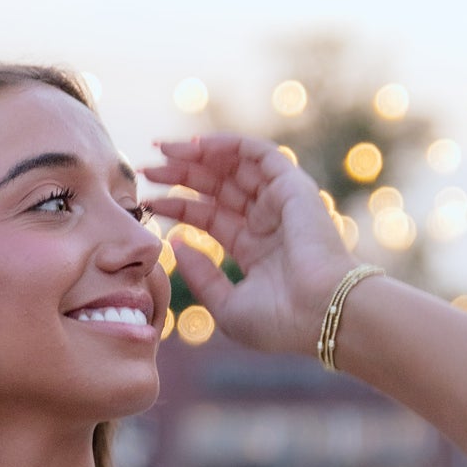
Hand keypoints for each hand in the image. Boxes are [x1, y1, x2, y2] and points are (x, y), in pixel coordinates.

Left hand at [143, 134, 357, 355]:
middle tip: (145, 169)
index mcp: (253, 248)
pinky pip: (257, 154)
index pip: (208, 216)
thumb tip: (175, 243)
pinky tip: (196, 146)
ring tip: (162, 152)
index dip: (177, 204)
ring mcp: (280, 202)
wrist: (320, 314)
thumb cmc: (279, 321)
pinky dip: (227, 145)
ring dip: (197, 156)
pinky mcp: (292, 186)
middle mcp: (266, 221)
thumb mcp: (226, 306)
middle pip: (216, 187)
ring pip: (233, 167)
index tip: (147, 200)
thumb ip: (201, 276)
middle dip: (180, 175)